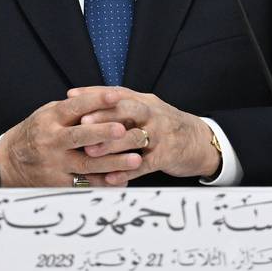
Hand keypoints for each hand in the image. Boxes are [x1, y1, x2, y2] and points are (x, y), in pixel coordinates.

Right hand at [0, 89, 144, 186]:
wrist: (8, 163)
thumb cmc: (33, 134)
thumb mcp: (45, 114)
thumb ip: (70, 109)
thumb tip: (100, 98)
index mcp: (49, 120)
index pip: (74, 107)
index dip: (95, 100)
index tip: (115, 95)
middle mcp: (51, 142)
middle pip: (80, 137)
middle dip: (103, 133)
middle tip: (124, 129)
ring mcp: (55, 164)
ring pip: (87, 165)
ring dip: (113, 163)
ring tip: (135, 160)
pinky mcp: (58, 183)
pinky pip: (85, 185)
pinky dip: (105, 183)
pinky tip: (123, 180)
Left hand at [69, 86, 219, 184]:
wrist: (200, 141)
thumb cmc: (164, 125)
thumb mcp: (146, 110)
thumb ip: (122, 106)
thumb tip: (85, 102)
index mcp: (145, 101)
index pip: (118, 92)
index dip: (94, 93)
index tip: (71, 96)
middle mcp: (153, 113)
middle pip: (128, 110)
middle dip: (103, 115)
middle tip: (81, 123)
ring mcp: (162, 134)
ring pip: (135, 137)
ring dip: (112, 145)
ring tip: (90, 152)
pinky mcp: (168, 155)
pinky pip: (146, 164)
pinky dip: (128, 171)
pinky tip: (111, 178)